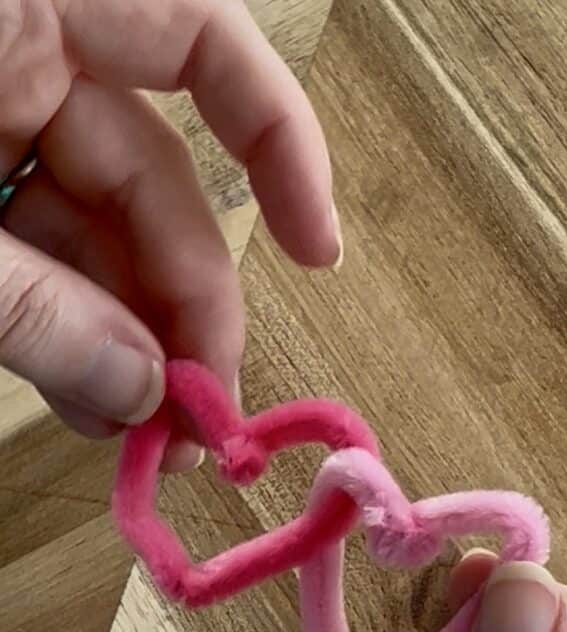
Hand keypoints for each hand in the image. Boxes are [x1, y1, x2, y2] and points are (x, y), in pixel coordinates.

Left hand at [0, 0, 339, 469]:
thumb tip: (142, 394)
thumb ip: (37, 310)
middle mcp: (26, 49)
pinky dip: (69, 324)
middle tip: (204, 415)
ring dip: (130, 338)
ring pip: (100, 232)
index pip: (201, 41)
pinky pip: (42, 246)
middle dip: (187, 309)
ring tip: (147, 432)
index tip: (315, 251)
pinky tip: (94, 396)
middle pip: (154, 181)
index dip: (281, 142)